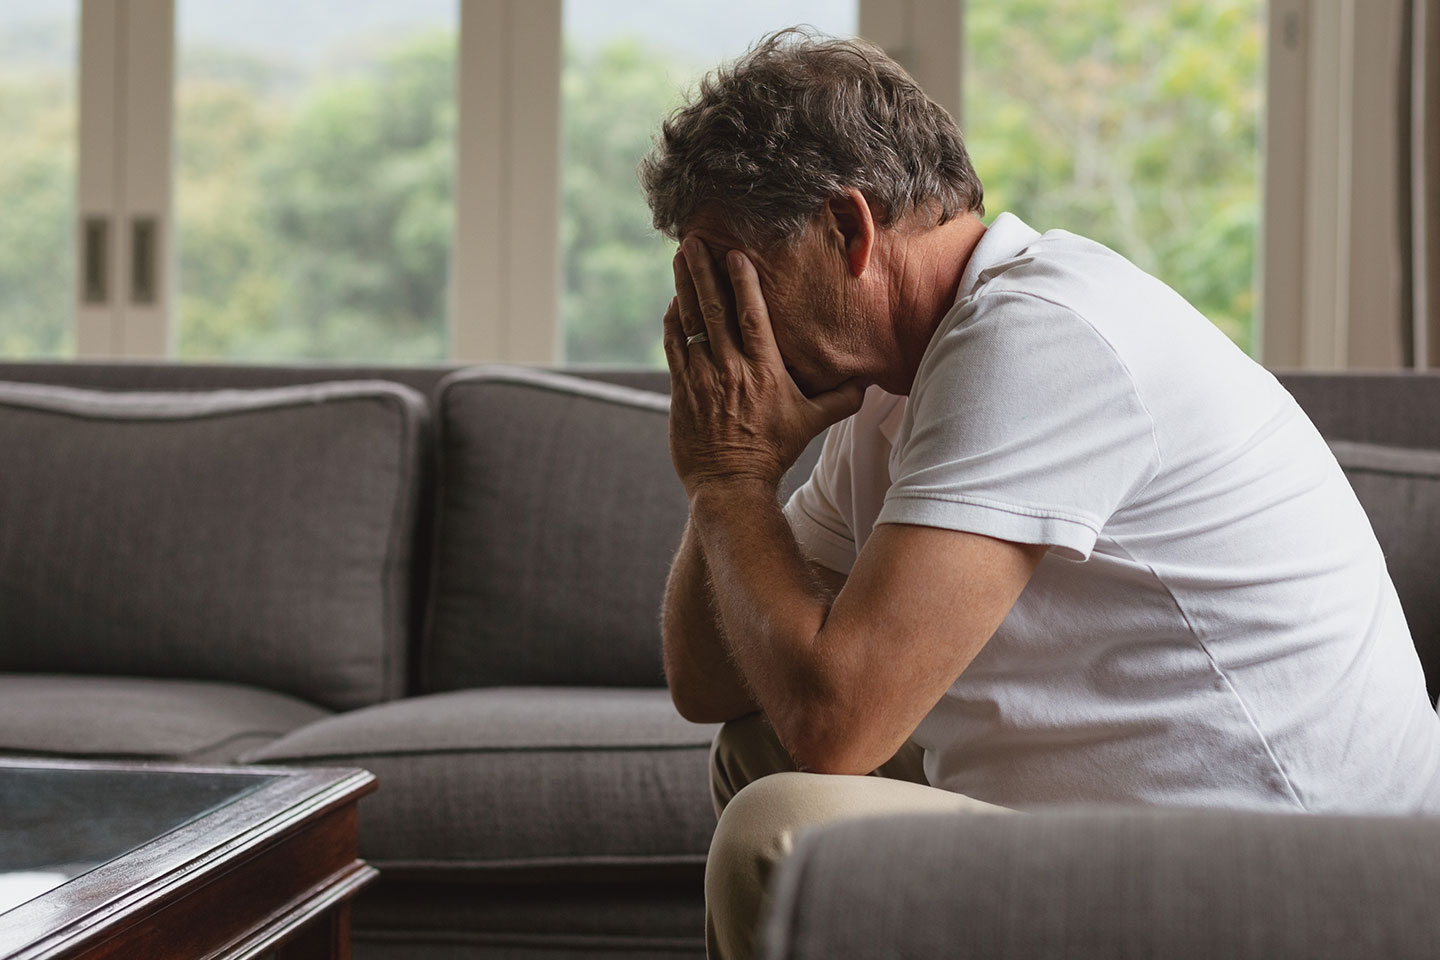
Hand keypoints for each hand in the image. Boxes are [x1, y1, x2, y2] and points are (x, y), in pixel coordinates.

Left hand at [663, 237, 864, 498]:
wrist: (732, 485)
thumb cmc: (773, 453)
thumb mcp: (812, 424)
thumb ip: (841, 399)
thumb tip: (869, 382)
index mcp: (763, 370)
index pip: (751, 316)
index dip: (742, 282)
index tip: (733, 254)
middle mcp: (731, 369)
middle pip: (714, 309)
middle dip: (704, 271)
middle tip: (693, 241)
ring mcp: (702, 378)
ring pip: (690, 322)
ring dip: (683, 287)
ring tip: (680, 259)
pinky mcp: (681, 392)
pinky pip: (675, 347)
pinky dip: (673, 323)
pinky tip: (674, 303)